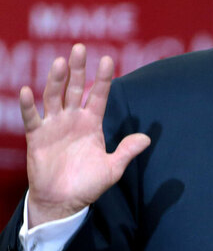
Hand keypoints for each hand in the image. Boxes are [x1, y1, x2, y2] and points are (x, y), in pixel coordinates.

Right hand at [20, 44, 150, 227]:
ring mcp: (54, 125)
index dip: (103, 78)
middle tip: (79, 47)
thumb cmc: (88, 185)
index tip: (108, 59)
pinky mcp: (37, 137)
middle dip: (78, 69)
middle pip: (75, 88)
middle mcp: (72, 119)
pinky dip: (28, 105)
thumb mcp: (112, 168)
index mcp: (92, 123)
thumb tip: (147, 138)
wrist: (63, 202)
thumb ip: (127, 151)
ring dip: (56, 79)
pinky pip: (32, 118)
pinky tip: (27, 91)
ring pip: (54, 96)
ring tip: (60, 62)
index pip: (98, 95)